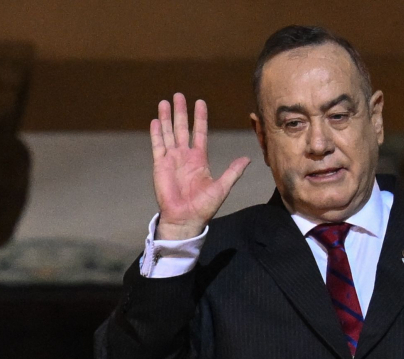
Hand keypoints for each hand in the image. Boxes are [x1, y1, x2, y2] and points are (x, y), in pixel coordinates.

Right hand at [151, 93, 249, 240]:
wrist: (186, 219)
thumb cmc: (204, 206)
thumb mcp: (222, 187)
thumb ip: (233, 171)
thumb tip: (247, 159)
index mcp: (199, 159)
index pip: (200, 133)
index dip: (200, 118)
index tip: (200, 102)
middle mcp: (185, 156)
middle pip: (182, 128)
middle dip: (180, 112)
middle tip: (178, 95)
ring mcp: (171, 160)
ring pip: (168, 133)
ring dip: (166, 118)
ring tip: (164, 102)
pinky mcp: (160, 166)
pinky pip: (158, 146)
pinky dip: (156, 134)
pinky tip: (155, 121)